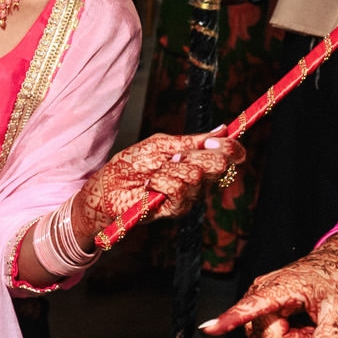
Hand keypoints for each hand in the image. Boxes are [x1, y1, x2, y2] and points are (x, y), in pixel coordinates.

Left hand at [72, 132, 243, 243]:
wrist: (107, 187)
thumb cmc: (131, 165)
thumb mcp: (160, 145)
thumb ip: (191, 140)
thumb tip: (223, 128)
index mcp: (198, 162)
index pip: (229, 155)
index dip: (229, 146)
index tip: (215, 139)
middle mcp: (200, 181)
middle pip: (219, 165)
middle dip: (195, 155)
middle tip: (173, 156)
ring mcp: (190, 196)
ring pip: (196, 175)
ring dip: (170, 169)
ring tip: (153, 172)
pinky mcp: (177, 209)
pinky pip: (179, 188)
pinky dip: (161, 181)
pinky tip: (150, 184)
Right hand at [200, 227, 337, 337]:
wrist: (336, 263)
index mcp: (282, 287)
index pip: (252, 307)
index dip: (230, 319)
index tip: (207, 328)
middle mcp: (260, 291)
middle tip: (313, 323)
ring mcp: (256, 299)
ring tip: (305, 318)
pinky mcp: (257, 306)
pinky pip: (264, 335)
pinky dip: (284, 334)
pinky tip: (296, 318)